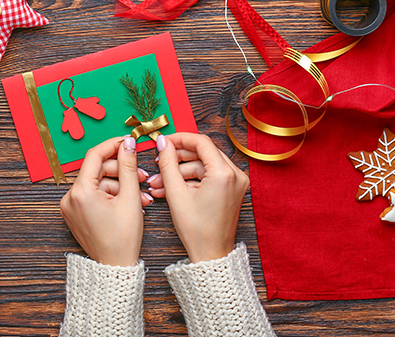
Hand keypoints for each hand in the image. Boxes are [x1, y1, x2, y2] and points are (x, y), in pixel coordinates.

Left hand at [59, 136, 151, 265]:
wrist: (115, 268)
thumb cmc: (123, 238)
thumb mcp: (130, 197)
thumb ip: (128, 166)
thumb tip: (128, 143)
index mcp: (80, 192)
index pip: (95, 155)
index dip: (113, 145)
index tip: (129, 141)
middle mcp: (69, 198)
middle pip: (97, 170)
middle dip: (121, 171)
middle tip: (142, 176)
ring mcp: (70, 207)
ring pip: (97, 183)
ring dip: (120, 185)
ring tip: (141, 196)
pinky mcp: (74, 214)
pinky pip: (93, 195)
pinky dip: (111, 195)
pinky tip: (128, 202)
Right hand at [148, 133, 248, 262]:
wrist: (211, 254)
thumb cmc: (196, 230)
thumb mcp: (176, 194)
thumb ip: (168, 164)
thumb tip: (162, 143)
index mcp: (224, 173)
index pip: (201, 142)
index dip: (179, 139)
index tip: (163, 142)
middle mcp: (235, 175)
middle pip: (203, 153)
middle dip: (177, 159)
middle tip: (158, 163)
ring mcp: (236, 182)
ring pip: (204, 166)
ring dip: (181, 172)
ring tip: (158, 183)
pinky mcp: (232, 190)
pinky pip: (209, 176)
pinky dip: (191, 180)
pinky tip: (171, 189)